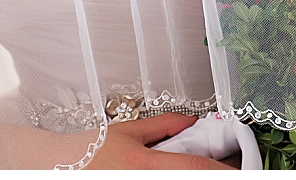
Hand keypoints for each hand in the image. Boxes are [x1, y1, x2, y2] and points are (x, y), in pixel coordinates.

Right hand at [87, 113, 236, 169]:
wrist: (53, 167)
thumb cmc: (86, 152)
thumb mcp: (127, 131)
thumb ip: (164, 126)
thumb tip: (192, 121)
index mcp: (146, 165)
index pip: (197, 168)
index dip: (224, 170)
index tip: (242, 169)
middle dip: (215, 176)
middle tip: (234, 171)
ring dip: (198, 178)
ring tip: (210, 171)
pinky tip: (186, 175)